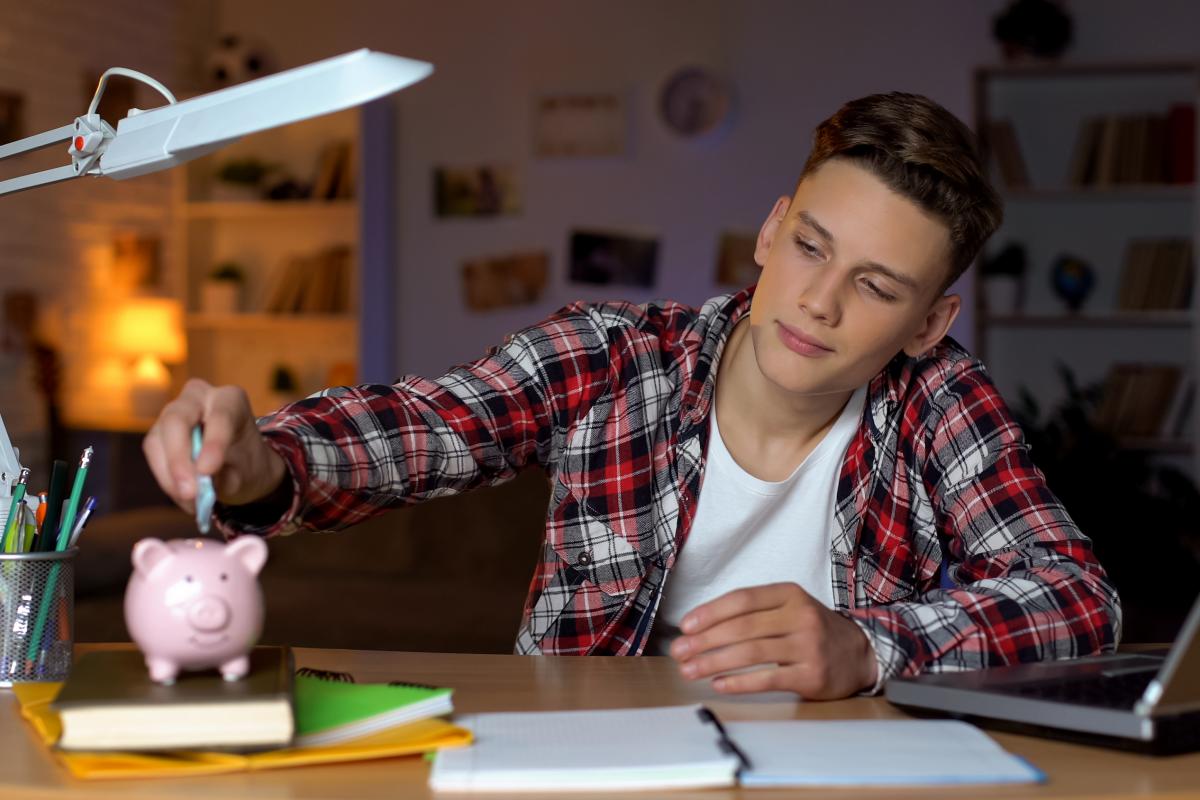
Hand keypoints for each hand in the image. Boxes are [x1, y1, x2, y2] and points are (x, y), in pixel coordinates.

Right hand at [143, 378, 287, 512]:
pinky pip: (154, 455)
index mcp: (230, 399)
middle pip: (177, 419)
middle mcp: (199, 397)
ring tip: (192, 502)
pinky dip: (167, 480)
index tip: (208, 470)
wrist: (239, 467)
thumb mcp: (250, 473)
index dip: (213, 443)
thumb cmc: (247, 464)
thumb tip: (204, 481)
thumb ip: (229, 475)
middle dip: (179, 458)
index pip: (220, 415)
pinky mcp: (158, 433)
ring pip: (158, 439)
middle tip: (189, 492)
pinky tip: (185, 499)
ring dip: (171, 476)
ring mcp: (173, 413)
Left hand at [669, 582, 877, 698]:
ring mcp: (808, 646)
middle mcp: (801, 617)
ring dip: (714, 663)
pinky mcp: (812, 675)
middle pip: (743, 627)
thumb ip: (754, 612)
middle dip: (705, 641)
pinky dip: (739, 683)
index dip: (710, 612)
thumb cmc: (813, 630)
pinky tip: (719, 685)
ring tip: (690, 670)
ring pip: (751, 653)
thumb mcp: (789, 608)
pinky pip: (768, 679)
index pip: (742, 599)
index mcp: (790, 594)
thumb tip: (701, 627)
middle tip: (679, 651)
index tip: (685, 626)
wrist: (860, 654)